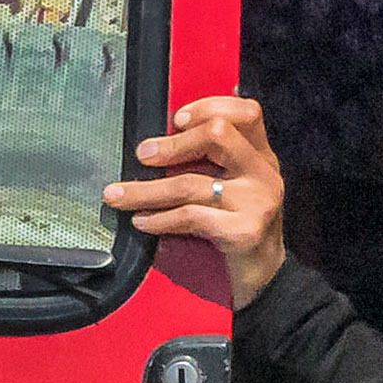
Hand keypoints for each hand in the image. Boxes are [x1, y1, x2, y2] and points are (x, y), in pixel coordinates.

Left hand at [105, 94, 290, 301]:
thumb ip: (217, 156)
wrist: (265, 275)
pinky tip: (141, 221)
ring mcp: (257, 202)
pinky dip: (159, 219)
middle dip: (172, 144)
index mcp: (262, 154)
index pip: (245, 112)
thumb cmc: (239, 223)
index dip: (208, 106)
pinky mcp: (243, 231)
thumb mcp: (236, 183)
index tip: (175, 119)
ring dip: (146, 190)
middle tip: (141, 155)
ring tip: (117, 196)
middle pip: (217, 134)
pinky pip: (189, 217)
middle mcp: (264, 173)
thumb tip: (174, 125)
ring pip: (190, 183)